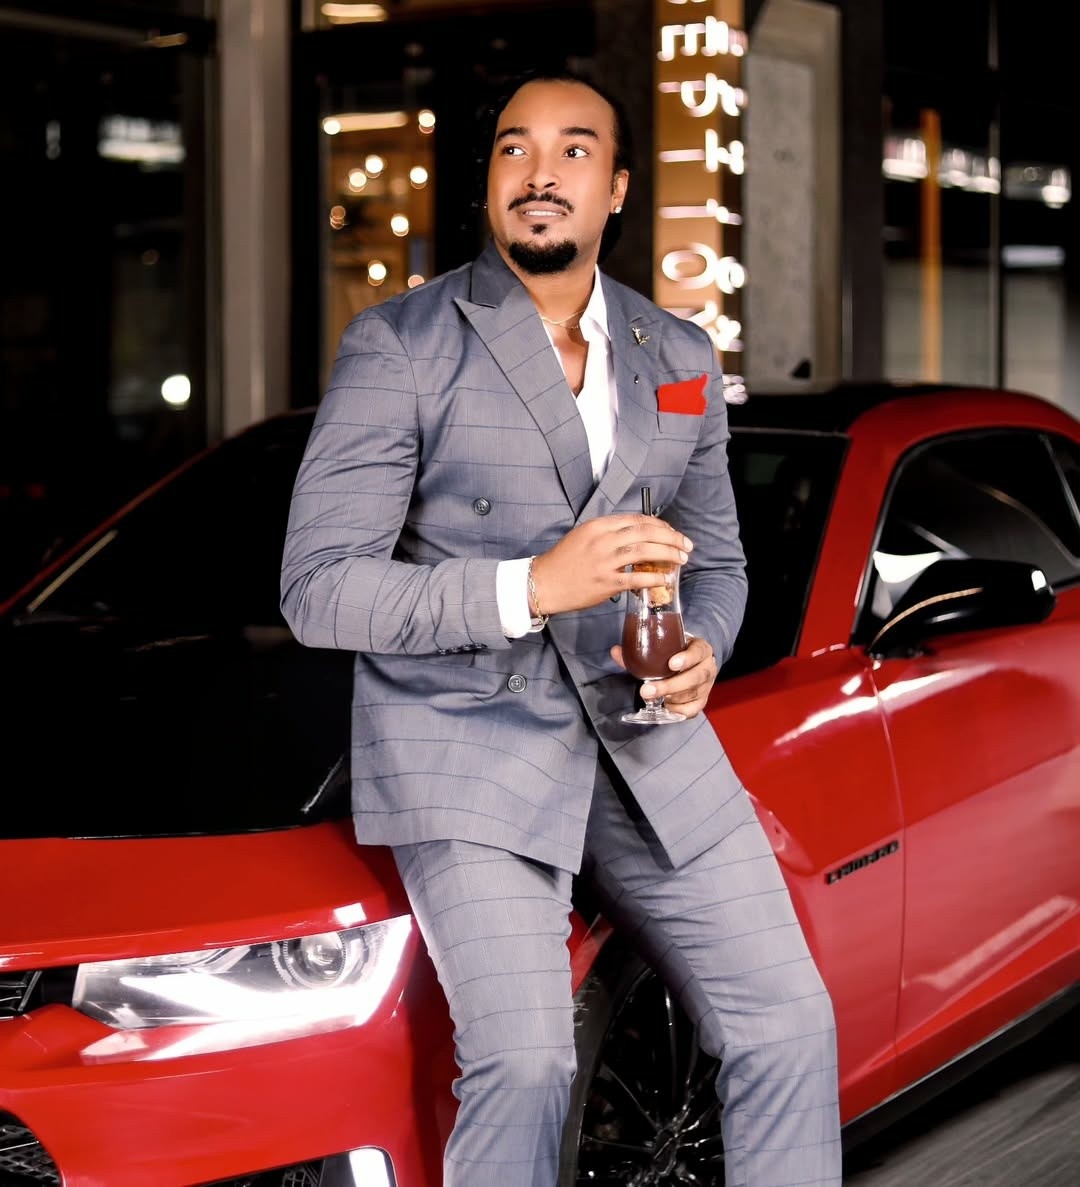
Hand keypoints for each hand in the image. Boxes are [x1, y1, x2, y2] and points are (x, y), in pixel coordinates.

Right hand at [529, 515, 692, 615]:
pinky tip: (665, 579)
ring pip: (645, 552)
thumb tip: (638, 535)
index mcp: (598, 526)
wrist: (543, 583)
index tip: (672, 532)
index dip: (660, 525)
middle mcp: (603, 540)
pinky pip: (636, 579)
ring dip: (668, 554)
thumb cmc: (564, 561)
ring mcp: (604, 562)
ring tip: (682, 559)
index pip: (637, 519)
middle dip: (671, 537)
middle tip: (686, 544)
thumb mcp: (584, 536)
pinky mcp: (605, 583)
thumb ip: (609, 533)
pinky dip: (654, 578)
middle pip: (646, 532)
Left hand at [610, 634, 717, 719]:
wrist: (693, 663)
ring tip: (649, 697)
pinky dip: (676, 710)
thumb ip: (641, 650)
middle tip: (646, 690)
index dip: (687, 658)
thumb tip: (615, 651)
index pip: (698, 652)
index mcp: (701, 649)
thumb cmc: (676, 653)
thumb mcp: (665, 647)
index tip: (671, 664)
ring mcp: (707, 687)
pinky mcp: (702, 702)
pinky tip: (663, 706)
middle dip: (670, 685)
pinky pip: (692, 710)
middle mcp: (708, 668)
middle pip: (695, 678)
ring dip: (670, 698)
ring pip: (692, 695)